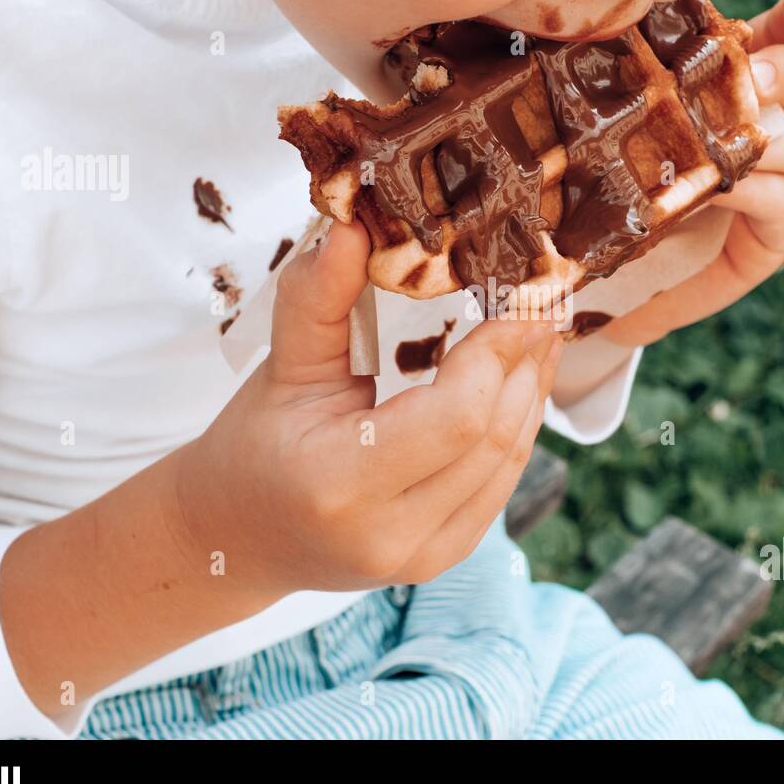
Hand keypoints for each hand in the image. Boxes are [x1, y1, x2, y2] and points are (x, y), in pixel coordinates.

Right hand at [171, 221, 561, 595]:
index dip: (498, 353)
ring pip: (508, 462)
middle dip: (525, 363)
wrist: (239, 537)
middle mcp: (391, 535)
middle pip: (494, 439)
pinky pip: (501, 484)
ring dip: (532, 392)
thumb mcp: (282, 367)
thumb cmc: (253, 447)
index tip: (520, 297)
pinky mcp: (445, 557)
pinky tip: (521, 381)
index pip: (456, 418)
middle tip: (543, 301)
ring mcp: (423, 556)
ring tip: (541, 332)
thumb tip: (355, 225)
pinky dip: (516, 426)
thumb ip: (318, 296)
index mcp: (340, 485)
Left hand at [597, 0, 783, 346]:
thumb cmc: (599, 198)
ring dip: (764, 138)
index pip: (773, 40)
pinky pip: (780, 202)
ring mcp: (772, 182)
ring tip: (729, 139)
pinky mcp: (770, 236)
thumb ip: (607, 91)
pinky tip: (724, 188)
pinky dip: (755, 192)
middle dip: (781, 69)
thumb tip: (573, 33)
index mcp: (724, 89)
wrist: (602, 287)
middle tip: (753, 73)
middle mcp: (757, 127)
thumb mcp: (597, 137)